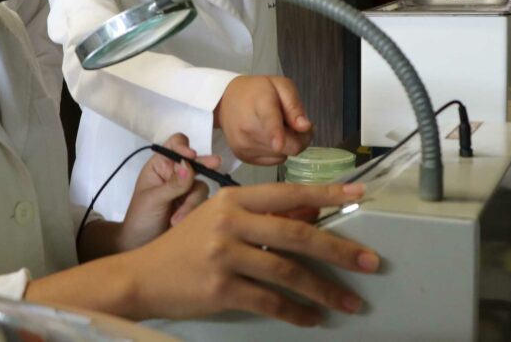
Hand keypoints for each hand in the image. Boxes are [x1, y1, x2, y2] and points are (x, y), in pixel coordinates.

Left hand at [117, 134, 218, 250]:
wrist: (141, 246)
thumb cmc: (140, 219)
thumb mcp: (152, 200)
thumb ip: (172, 184)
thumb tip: (187, 165)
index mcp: (160, 165)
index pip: (174, 145)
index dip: (183, 147)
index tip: (190, 156)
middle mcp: (176, 174)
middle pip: (196, 163)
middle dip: (205, 163)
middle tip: (215, 163)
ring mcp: (187, 191)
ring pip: (201, 186)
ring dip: (191, 202)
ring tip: (176, 219)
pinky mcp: (196, 207)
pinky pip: (204, 203)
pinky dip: (194, 212)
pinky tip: (181, 222)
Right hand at [123, 182, 378, 325]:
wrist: (141, 278)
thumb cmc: (184, 247)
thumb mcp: (218, 219)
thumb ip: (260, 217)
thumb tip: (310, 215)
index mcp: (232, 199)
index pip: (288, 193)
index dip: (326, 194)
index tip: (359, 194)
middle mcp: (229, 222)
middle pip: (296, 234)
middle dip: (339, 249)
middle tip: (369, 262)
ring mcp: (224, 255)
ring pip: (288, 272)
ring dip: (324, 290)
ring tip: (350, 302)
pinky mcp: (220, 289)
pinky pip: (269, 302)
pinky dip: (295, 312)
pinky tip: (312, 318)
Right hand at [214, 75, 312, 164]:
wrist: (225, 100)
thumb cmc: (257, 90)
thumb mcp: (281, 86)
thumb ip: (294, 105)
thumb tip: (305, 127)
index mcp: (261, 106)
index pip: (269, 122)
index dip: (276, 134)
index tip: (278, 144)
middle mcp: (249, 129)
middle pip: (288, 146)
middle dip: (300, 138)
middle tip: (296, 123)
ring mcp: (244, 146)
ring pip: (283, 155)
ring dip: (287, 144)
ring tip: (277, 127)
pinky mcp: (243, 157)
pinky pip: (274, 161)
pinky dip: (277, 151)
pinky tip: (268, 136)